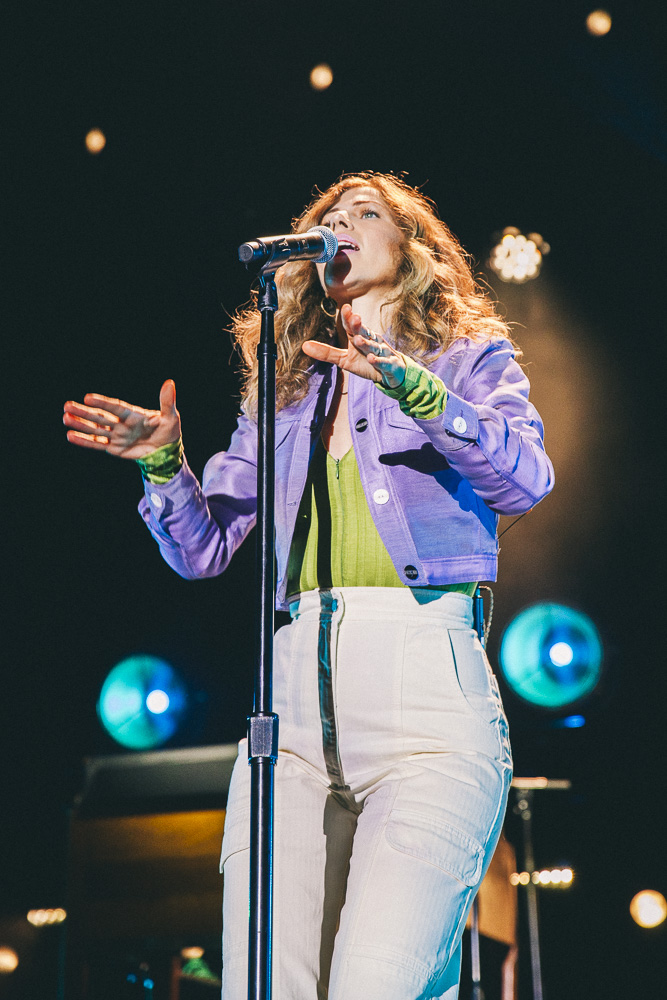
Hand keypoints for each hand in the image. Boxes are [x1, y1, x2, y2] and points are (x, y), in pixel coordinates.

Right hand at [63, 380, 181, 459]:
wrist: (166, 452)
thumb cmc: (169, 432)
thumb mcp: (170, 417)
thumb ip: (166, 402)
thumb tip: (169, 383)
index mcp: (132, 414)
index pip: (115, 407)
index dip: (102, 402)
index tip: (87, 397)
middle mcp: (121, 423)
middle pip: (100, 416)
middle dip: (84, 412)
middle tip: (67, 405)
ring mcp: (116, 435)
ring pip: (95, 429)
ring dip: (80, 424)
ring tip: (65, 418)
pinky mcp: (114, 448)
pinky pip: (97, 444)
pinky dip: (84, 441)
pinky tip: (70, 436)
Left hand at [302, 303, 405, 387]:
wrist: (391, 373)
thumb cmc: (366, 362)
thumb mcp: (344, 359)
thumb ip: (326, 352)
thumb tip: (304, 346)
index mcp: (360, 337)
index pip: (353, 326)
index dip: (349, 318)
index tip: (345, 308)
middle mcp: (372, 341)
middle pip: (364, 332)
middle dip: (359, 326)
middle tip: (354, 318)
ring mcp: (382, 353)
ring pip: (374, 347)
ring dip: (367, 343)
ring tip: (358, 340)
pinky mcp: (390, 365)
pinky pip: (384, 362)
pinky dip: (379, 361)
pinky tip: (372, 359)